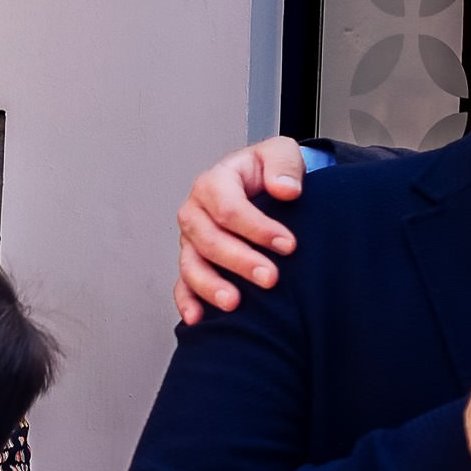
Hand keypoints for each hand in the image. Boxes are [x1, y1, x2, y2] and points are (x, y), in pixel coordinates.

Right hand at [175, 137, 307, 324]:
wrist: (261, 186)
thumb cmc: (267, 172)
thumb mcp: (280, 153)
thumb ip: (283, 165)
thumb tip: (285, 189)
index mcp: (213, 183)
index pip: (228, 208)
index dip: (257, 228)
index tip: (287, 244)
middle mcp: (195, 212)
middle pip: (208, 240)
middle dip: (239, 261)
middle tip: (270, 277)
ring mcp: (190, 240)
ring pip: (191, 265)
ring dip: (211, 285)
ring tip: (234, 303)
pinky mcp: (192, 262)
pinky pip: (182, 284)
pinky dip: (187, 302)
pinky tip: (198, 318)